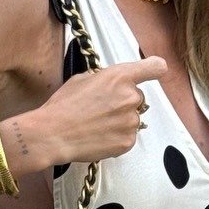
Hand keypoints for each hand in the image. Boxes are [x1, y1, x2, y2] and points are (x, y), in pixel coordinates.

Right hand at [4, 57, 169, 174]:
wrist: (53, 135)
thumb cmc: (63, 106)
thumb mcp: (82, 79)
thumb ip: (105, 79)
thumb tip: (112, 83)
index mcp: (120, 77)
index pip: (155, 67)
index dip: (154, 69)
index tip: (154, 71)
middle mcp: (130, 97)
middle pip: (138, 97)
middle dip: (124, 102)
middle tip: (102, 109)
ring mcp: (131, 121)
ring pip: (132, 118)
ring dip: (120, 121)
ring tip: (97, 125)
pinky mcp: (128, 141)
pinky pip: (128, 136)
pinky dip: (117, 137)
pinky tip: (99, 136)